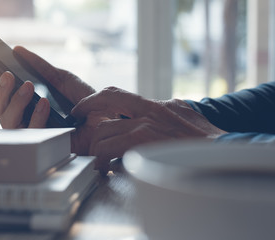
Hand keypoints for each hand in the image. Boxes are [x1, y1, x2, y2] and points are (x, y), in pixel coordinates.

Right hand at [0, 46, 98, 152]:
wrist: (105, 116)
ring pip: (7, 123)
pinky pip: (31, 133)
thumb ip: (40, 66)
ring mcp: (34, 132)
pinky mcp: (45, 143)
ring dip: (15, 102)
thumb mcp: (62, 78)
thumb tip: (18, 50)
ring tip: (28, 86)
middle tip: (9, 74)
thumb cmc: (84, 99)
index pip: (5, 93)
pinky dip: (36, 116)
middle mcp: (26, 118)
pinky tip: (44, 102)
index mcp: (28, 102)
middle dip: (0, 91)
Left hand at [72, 87, 226, 171]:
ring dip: (98, 150)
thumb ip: (165, 108)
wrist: (222, 151)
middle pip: (104, 118)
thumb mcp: (183, 112)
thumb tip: (159, 106)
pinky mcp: (144, 145)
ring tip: (101, 162)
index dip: (91, 101)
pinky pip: (110, 151)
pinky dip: (104, 161)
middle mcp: (147, 111)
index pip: (113, 94)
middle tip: (90, 145)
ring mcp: (145, 127)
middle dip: (94, 135)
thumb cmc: (204, 136)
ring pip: (103, 134)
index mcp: (153, 104)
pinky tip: (107, 169)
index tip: (80, 109)